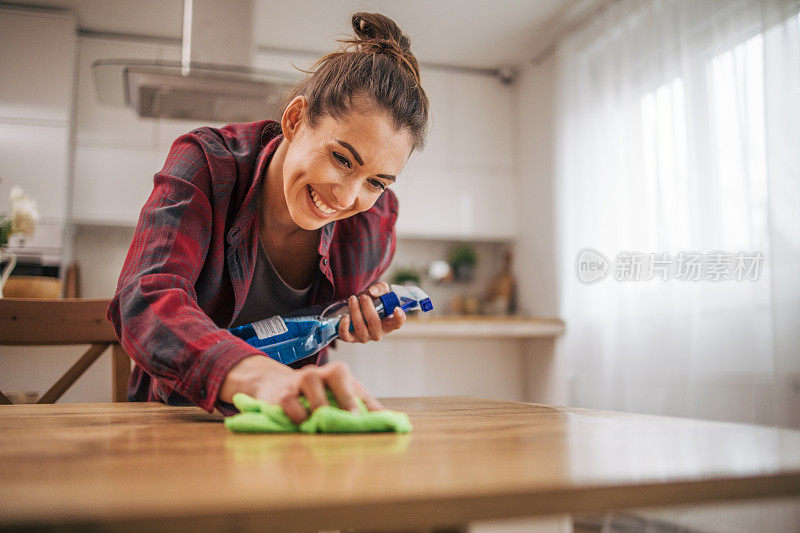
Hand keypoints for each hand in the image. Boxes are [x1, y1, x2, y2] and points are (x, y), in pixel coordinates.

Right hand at [219, 356, 383, 423]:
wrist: (274, 385)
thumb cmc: (315, 395)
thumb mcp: (338, 398)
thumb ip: (362, 408)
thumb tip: (391, 422)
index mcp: (340, 374)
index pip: (359, 390)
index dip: (372, 407)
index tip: (383, 424)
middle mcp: (322, 373)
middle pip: (338, 373)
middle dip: (348, 396)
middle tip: (354, 418)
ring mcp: (300, 380)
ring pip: (311, 381)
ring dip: (320, 403)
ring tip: (325, 422)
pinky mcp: (281, 393)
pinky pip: (289, 400)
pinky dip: (297, 413)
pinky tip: (302, 424)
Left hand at [338, 281, 405, 342]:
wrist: (356, 309)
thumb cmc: (371, 302)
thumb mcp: (379, 293)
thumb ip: (380, 288)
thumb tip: (372, 291)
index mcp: (388, 323)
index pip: (397, 324)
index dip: (399, 318)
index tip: (396, 308)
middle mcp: (377, 332)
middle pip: (374, 323)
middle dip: (368, 308)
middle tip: (363, 296)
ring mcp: (364, 336)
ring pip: (360, 328)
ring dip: (355, 311)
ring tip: (352, 299)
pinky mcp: (351, 338)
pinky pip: (346, 336)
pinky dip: (344, 327)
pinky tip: (344, 317)